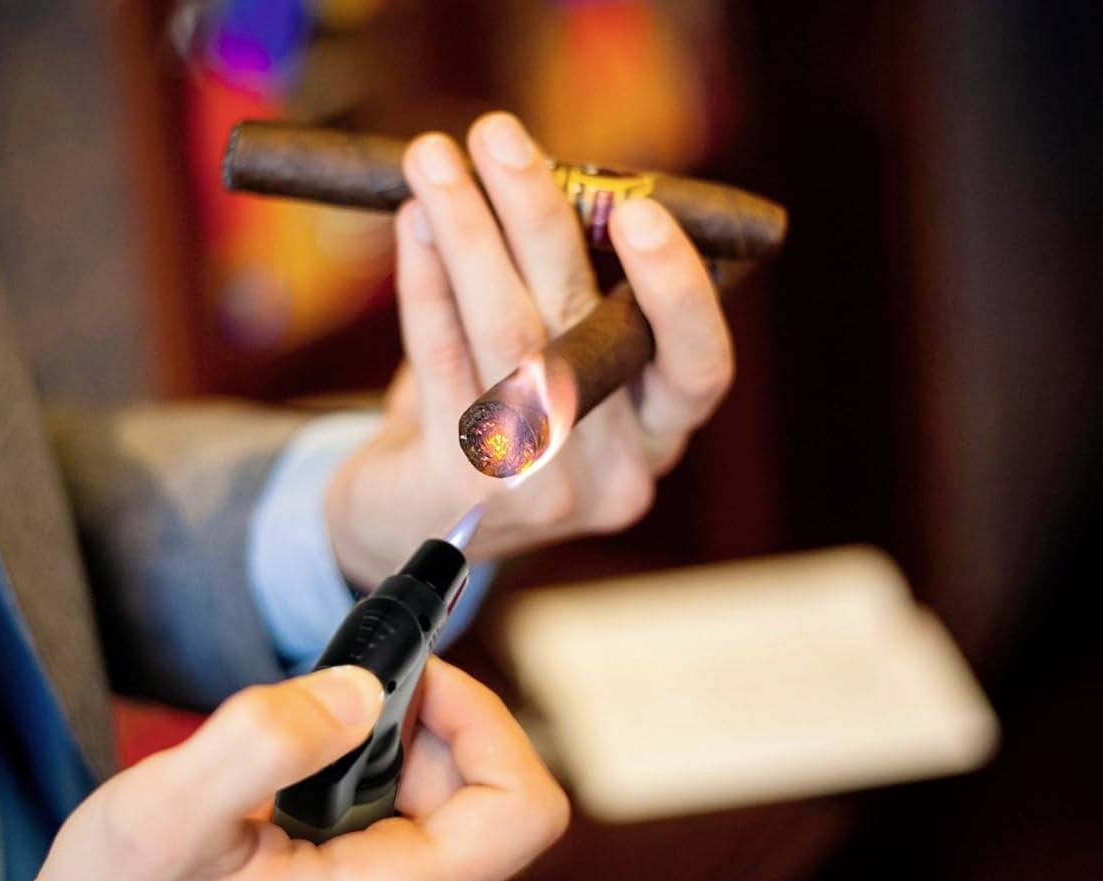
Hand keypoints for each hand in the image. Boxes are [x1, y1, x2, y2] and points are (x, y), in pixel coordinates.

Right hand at [16, 660, 567, 880]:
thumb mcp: (165, 815)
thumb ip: (262, 744)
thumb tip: (360, 692)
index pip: (520, 810)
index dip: (487, 723)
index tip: (415, 680)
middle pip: (492, 792)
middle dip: (433, 722)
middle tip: (348, 692)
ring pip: (454, 796)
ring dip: (397, 741)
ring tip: (312, 733)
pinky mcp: (364, 880)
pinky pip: (411, 809)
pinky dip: (374, 762)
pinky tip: (307, 762)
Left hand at [327, 112, 735, 583]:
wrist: (404, 523)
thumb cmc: (491, 421)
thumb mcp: (550, 366)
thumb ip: (563, 298)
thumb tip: (539, 177)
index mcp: (656, 438)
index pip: (698, 369)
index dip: (677, 292)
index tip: (641, 210)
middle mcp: (613, 473)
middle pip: (584, 326)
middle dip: (538, 214)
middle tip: (497, 135)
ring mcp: (538, 487)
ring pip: (509, 333)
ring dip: (468, 230)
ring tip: (432, 160)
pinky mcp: (460, 486)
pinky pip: (442, 358)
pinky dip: (424, 280)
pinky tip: (411, 224)